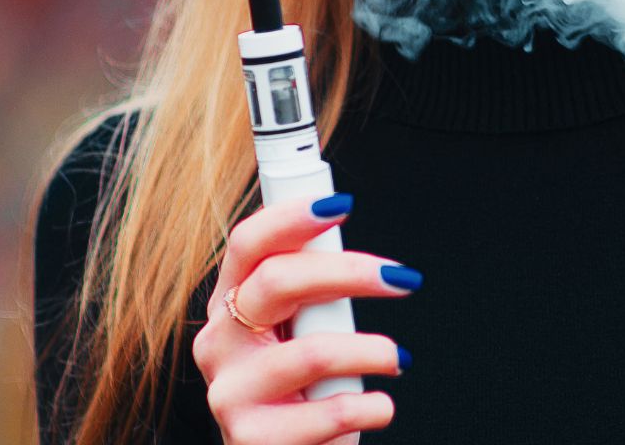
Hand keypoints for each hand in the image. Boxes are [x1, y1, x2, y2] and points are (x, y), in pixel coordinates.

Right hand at [192, 195, 418, 444]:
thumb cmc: (307, 384)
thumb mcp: (303, 327)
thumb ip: (314, 287)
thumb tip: (350, 230)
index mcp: (231, 302)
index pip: (247, 244)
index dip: (291, 217)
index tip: (342, 203)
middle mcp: (220, 341)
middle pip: (277, 282)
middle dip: (350, 272)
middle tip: (404, 279)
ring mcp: (229, 392)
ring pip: (311, 352)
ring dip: (372, 349)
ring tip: (399, 357)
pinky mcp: (251, 439)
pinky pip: (326, 413)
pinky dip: (369, 406)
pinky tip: (381, 405)